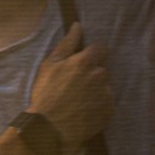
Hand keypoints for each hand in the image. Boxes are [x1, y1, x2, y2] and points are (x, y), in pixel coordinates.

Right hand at [28, 23, 113, 154]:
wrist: (50, 128)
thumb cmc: (46, 94)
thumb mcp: (50, 65)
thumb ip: (67, 44)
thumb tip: (77, 26)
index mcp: (85, 62)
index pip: (100, 49)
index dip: (92, 54)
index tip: (82, 63)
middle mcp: (99, 76)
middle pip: (101, 69)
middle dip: (91, 74)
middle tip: (75, 85)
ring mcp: (105, 94)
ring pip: (104, 86)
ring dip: (95, 90)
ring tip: (78, 100)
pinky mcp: (108, 111)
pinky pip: (106, 103)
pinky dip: (98, 105)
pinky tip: (83, 110)